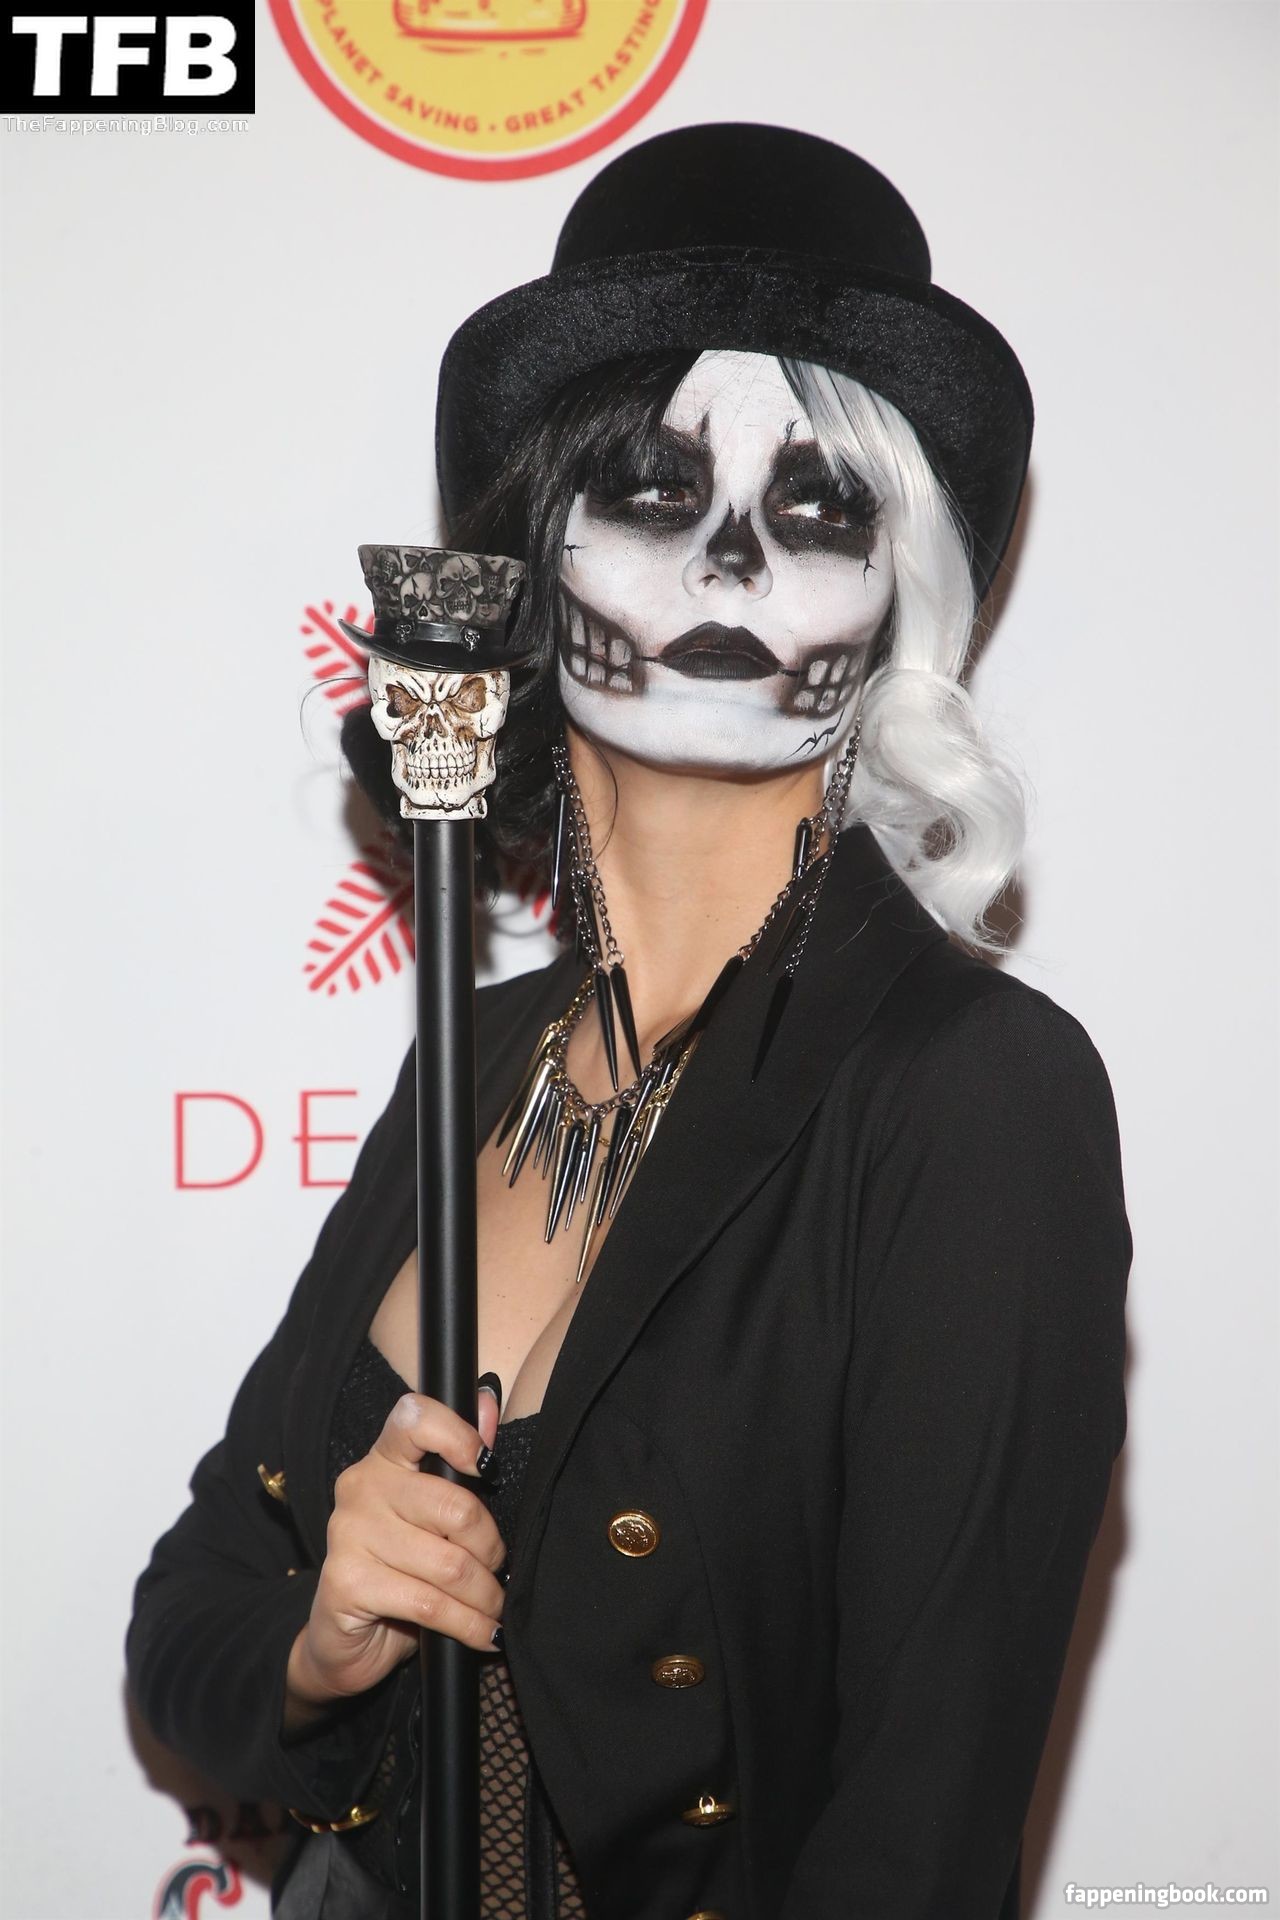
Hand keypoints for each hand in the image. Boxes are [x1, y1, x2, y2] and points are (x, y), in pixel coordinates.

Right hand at [286, 1382, 504, 1719]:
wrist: (345, 1640)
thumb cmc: (400, 1570)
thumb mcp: (433, 1517)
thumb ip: (460, 1461)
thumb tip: (490, 1403)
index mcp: (383, 1460)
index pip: (416, 1419)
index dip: (460, 1435)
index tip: (488, 1468)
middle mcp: (360, 1487)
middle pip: (454, 1506)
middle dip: (491, 1549)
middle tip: (499, 1571)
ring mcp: (348, 1534)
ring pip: (449, 1564)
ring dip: (485, 1596)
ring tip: (495, 1609)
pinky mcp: (346, 1583)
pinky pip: (430, 1604)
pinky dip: (468, 1625)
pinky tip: (484, 1634)